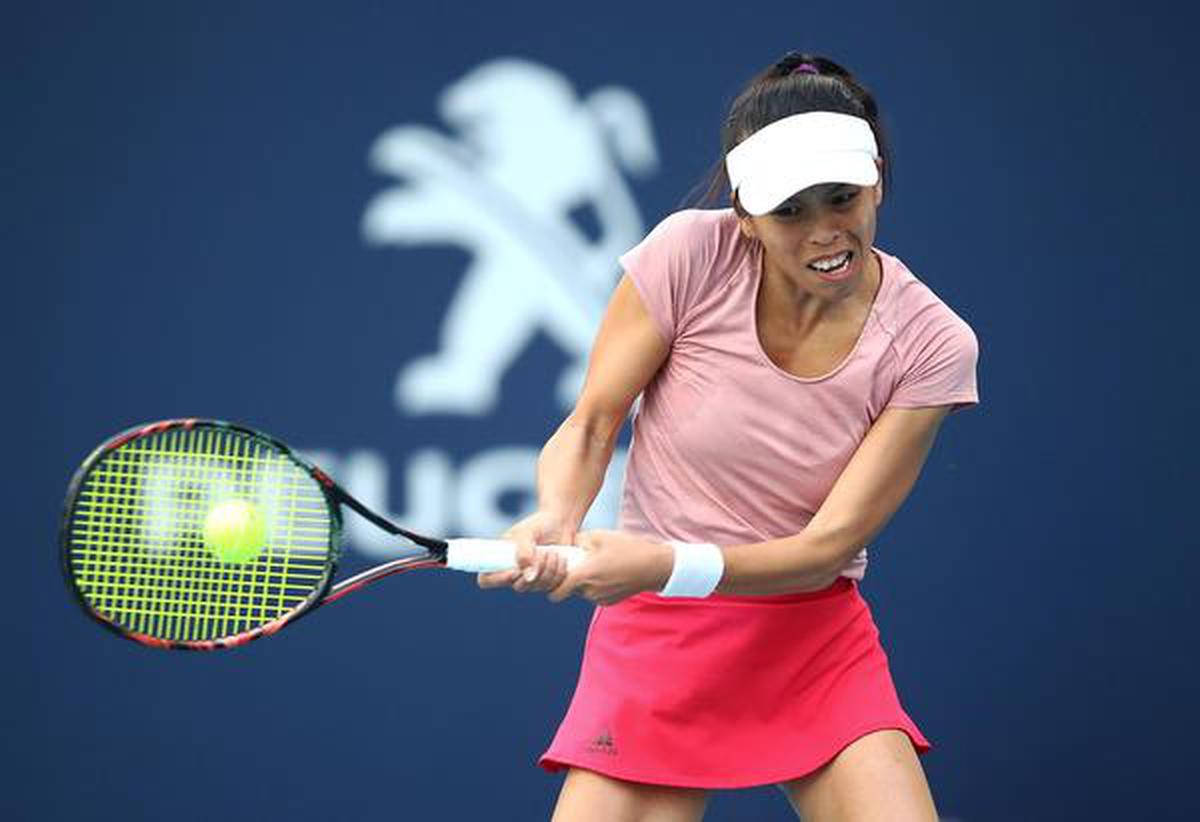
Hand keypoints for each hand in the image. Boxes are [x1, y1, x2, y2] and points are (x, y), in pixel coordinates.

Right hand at [477, 510, 574, 593]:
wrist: (562, 524)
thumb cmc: (539, 525)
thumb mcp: (527, 532)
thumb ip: (523, 552)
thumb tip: (527, 577)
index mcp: (501, 560)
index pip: (486, 579)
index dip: (496, 580)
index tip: (513, 571)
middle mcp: (514, 573)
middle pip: (519, 586)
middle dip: (534, 570)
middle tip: (543, 553)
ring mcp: (531, 580)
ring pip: (537, 587)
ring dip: (549, 569)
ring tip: (553, 552)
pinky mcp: (548, 582)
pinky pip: (553, 587)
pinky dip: (559, 572)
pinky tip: (561, 559)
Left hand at [549, 530, 672, 605]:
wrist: (654, 566)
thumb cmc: (627, 548)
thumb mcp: (600, 536)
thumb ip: (578, 541)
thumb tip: (569, 545)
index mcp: (585, 575)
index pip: (556, 590)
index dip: (551, 583)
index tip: (554, 573)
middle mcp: (590, 591)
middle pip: (568, 589)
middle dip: (568, 578)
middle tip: (578, 562)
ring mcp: (600, 598)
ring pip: (581, 591)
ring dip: (583, 582)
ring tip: (596, 566)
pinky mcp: (608, 602)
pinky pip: (593, 594)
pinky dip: (595, 586)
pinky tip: (606, 573)